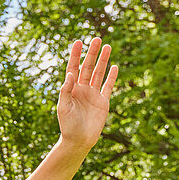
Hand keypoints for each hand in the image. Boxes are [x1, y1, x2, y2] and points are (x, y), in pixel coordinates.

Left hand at [57, 37, 118, 152]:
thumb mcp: (63, 107)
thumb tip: (70, 74)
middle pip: (87, 67)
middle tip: (97, 39)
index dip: (75, 55)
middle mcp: (82, 89)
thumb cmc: (67, 125)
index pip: (73, 68)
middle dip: (92, 53)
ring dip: (103, 60)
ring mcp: (93, 94)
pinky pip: (108, 86)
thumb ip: (66, 90)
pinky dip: (111, 77)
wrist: (79, 140)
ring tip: (107, 46)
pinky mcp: (103, 102)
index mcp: (71, 89)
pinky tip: (114, 66)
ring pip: (98, 73)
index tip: (78, 42)